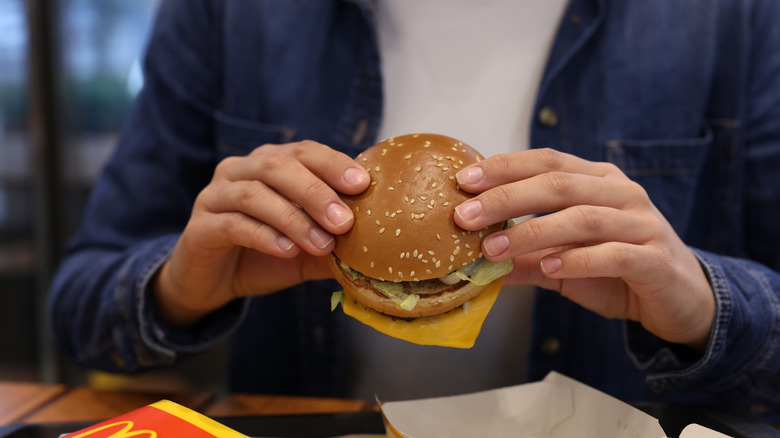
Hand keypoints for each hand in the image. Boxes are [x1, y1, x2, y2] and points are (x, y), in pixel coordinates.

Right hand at [153, 140, 369, 326]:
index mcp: (269, 164)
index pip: (303, 151)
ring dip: (293, 218)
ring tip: (321, 244)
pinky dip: (264, 236)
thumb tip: (379, 248)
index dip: (332, 163)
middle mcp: (239, 171)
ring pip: (253, 194)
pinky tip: (288, 251)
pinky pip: (232, 224)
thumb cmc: (265, 255)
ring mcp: (214, 196)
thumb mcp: (308, 250)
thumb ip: (336, 243)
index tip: (362, 183)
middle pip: (277, 166)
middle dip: (316, 192)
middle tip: (344, 221)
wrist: (213, 283)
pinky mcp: (200, 227)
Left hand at [453, 148, 714, 349]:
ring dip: (532, 233)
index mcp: (597, 180)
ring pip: (582, 218)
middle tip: (465, 216)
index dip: (504, 168)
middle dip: (506, 198)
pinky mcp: (655, 259)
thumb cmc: (616, 271)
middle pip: (558, 184)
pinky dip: (578, 260)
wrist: (681, 298)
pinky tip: (548, 267)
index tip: (463, 182)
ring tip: (493, 250)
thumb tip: (471, 265)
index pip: (546, 161)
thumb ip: (522, 258)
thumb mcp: (561, 263)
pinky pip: (614, 255)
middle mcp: (621, 193)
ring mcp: (642, 224)